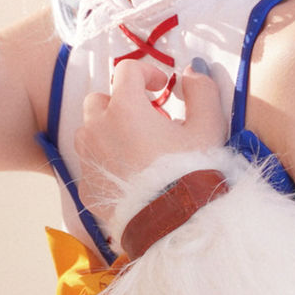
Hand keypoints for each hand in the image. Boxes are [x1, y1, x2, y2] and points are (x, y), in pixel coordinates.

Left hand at [70, 58, 230, 227]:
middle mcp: (98, 128)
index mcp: (125, 107)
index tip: (161, 88)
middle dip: (121, 104)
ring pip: (89, 131)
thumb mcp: (208, 127)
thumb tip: (191, 72)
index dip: (146, 73)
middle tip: (149, 122)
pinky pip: (90, 164)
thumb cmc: (192, 172)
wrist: (174, 224)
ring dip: (109, 132)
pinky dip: (106, 162)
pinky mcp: (86, 186)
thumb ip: (202, 91)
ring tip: (138, 150)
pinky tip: (131, 176)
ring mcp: (87, 158)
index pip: (126, 70)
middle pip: (100, 99)